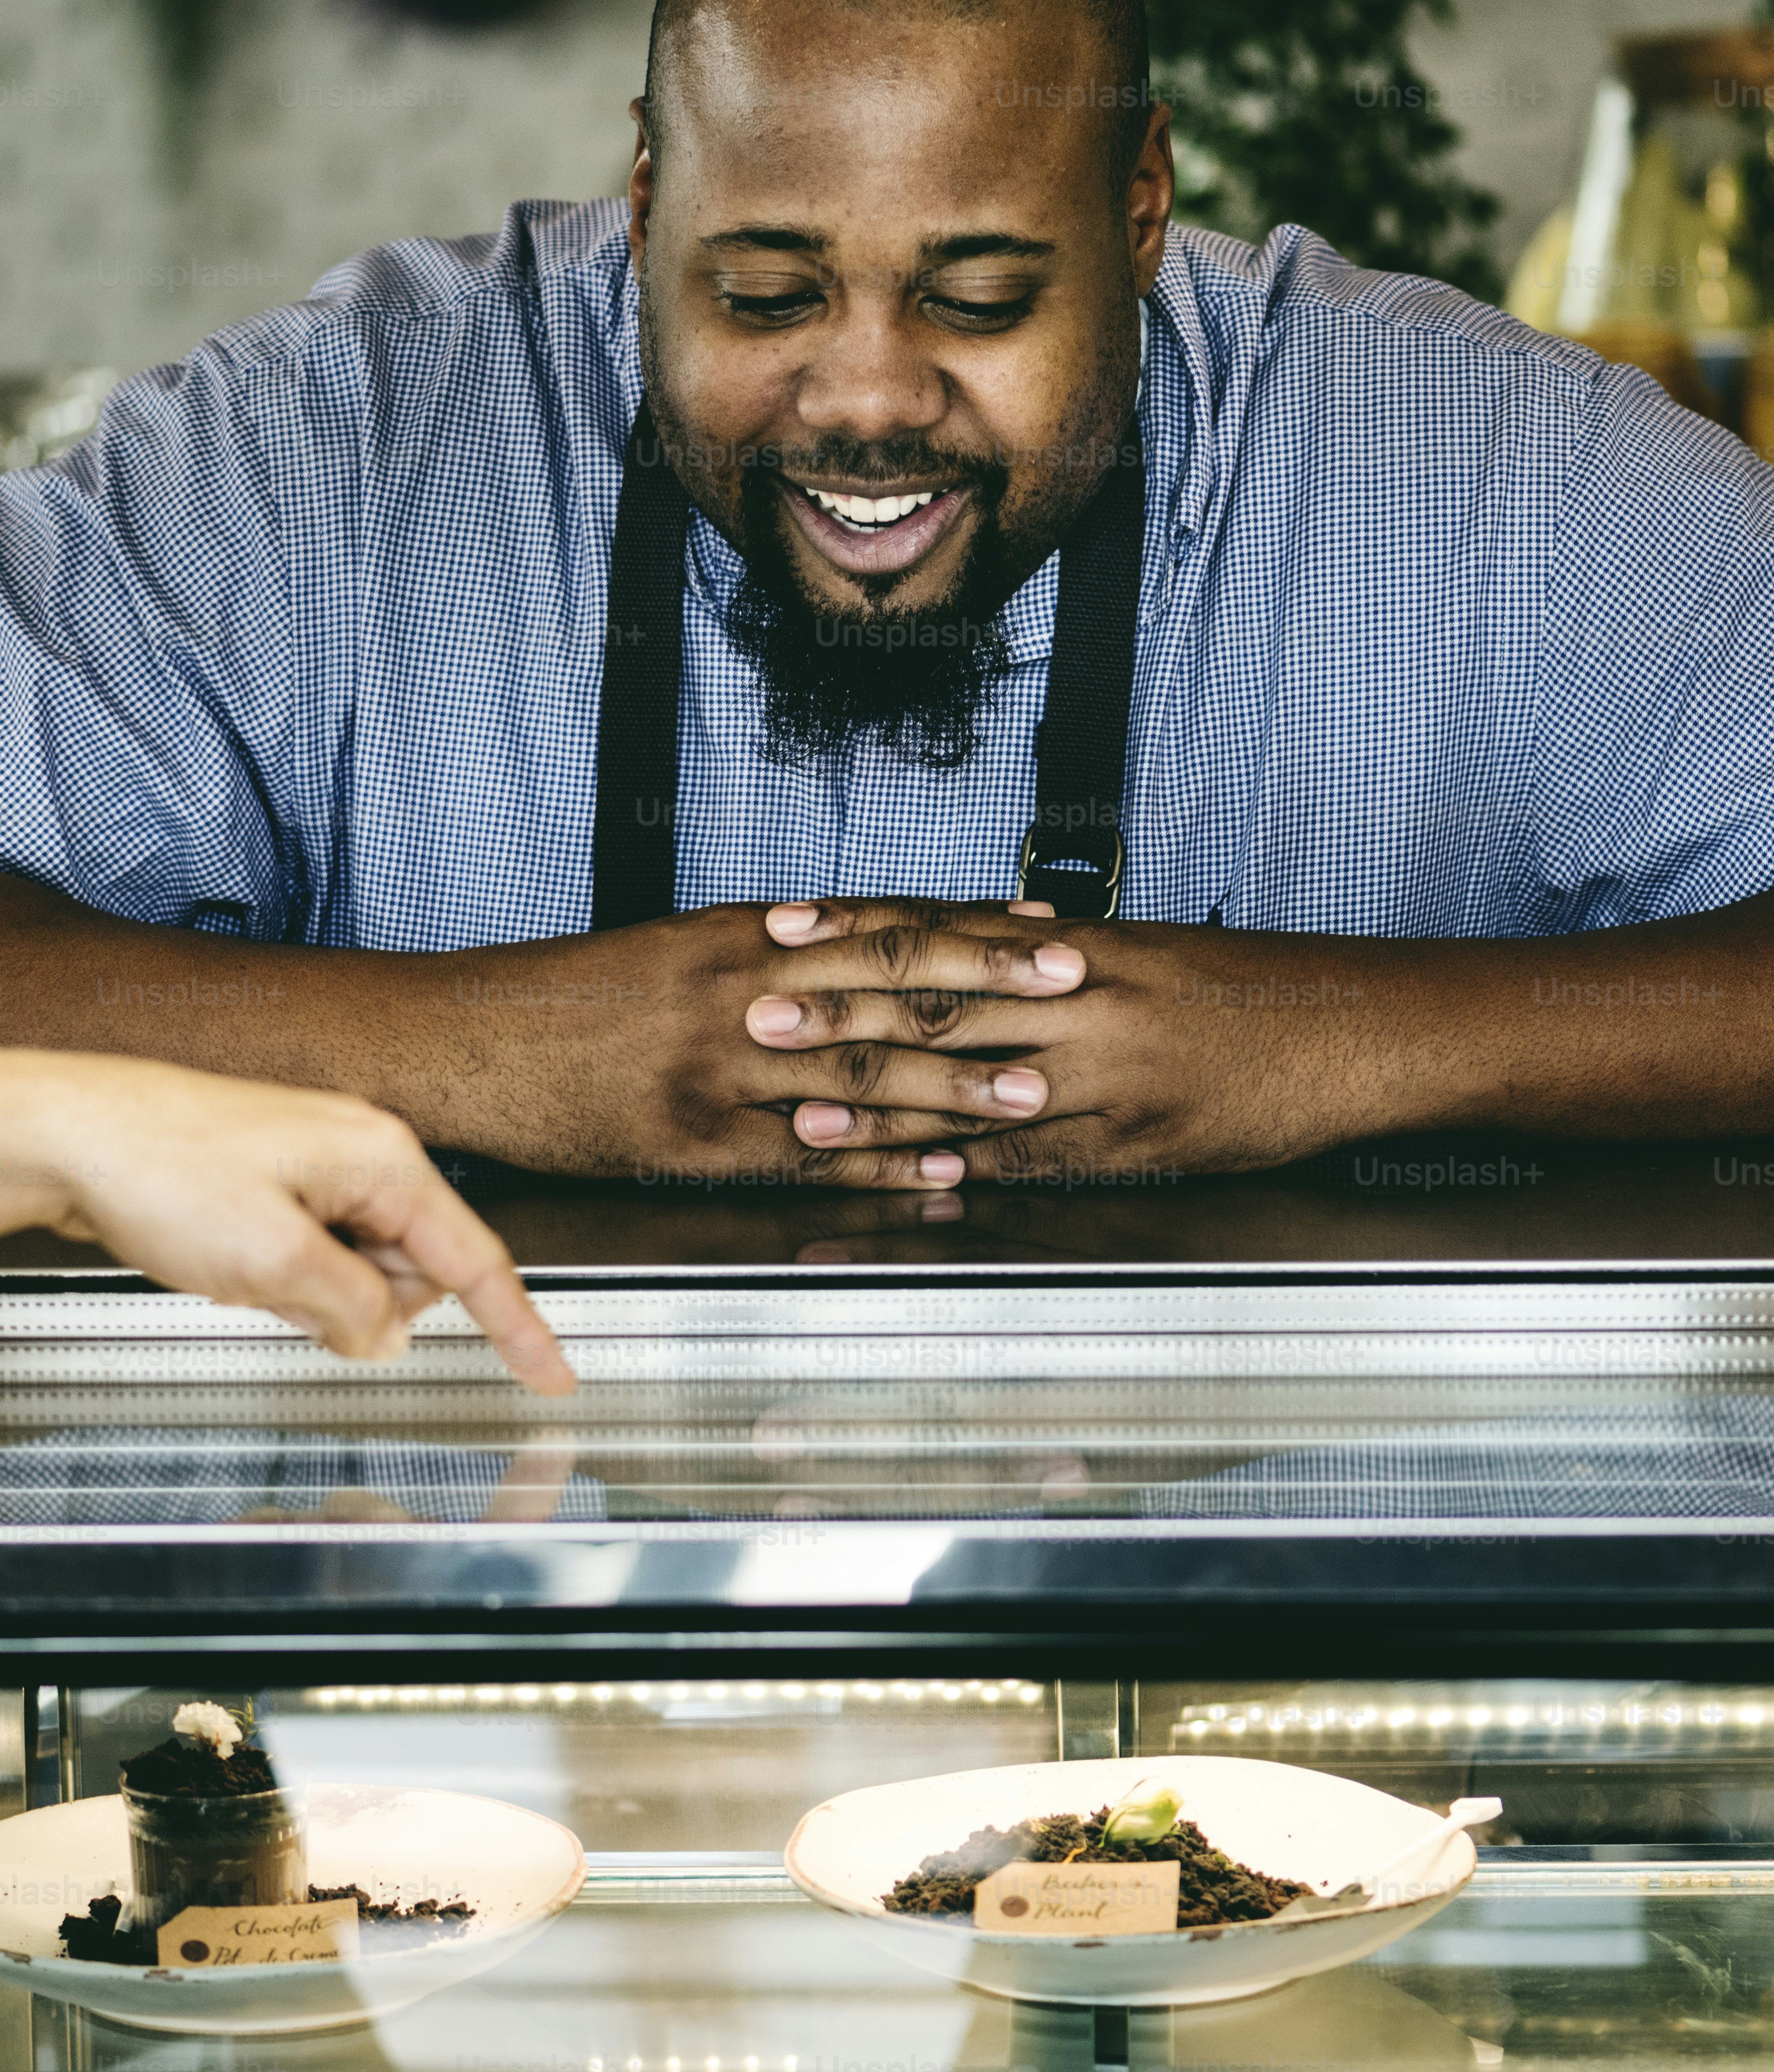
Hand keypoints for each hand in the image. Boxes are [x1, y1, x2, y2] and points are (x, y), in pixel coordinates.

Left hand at [22, 1058, 574, 1392]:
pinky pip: (308, 1255)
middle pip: (413, 1269)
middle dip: (370, 1308)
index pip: (475, 1257)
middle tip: (289, 1294)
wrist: (64, 1133)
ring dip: (315, 1295)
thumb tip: (387, 1339)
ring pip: (358, 1269)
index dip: (518, 1326)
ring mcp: (311, 1164)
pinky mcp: (270, 1182)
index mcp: (380, 1156)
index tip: (553, 1375)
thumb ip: (351, 1309)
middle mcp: (357, 1151)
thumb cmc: (158, 1167)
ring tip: (245, 1269)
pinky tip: (229, 1262)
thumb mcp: (273, 1261)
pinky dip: (282, 1279)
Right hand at [440, 900, 1086, 1187]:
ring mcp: (716, 1070)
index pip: (878, 926)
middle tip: (1076, 992)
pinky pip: (801, 1158)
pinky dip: (877, 1169)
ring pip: (856, 1075)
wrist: (472, 1038)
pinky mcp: (691, 1142)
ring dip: (951, 1087)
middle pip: (884, 989)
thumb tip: (845, 937)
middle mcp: (738, 991)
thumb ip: (761, 949)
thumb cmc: (570, 997)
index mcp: (738, 938)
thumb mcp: (670, 948)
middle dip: (988, 992)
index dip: (968, 928)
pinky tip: (937, 1177)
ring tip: (1035, 1095)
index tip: (1044, 927)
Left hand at [750, 904, 1400, 1182]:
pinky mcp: (1138, 1141)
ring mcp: (1107, 1075)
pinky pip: (1042, 1160)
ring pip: (975, 1089)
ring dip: (885, 1109)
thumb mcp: (1141, 952)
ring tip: (804, 1116)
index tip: (779, 927)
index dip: (853, 929)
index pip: (939, 930)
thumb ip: (1050, 953)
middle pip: (939, 1004)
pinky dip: (977, 1172)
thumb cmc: (1242, 990)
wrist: (1354, 1027)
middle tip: (757, 1017)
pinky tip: (919, 1184)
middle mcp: (1080, 1000)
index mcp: (1073, 947)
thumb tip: (976, 935)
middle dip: (841, 1015)